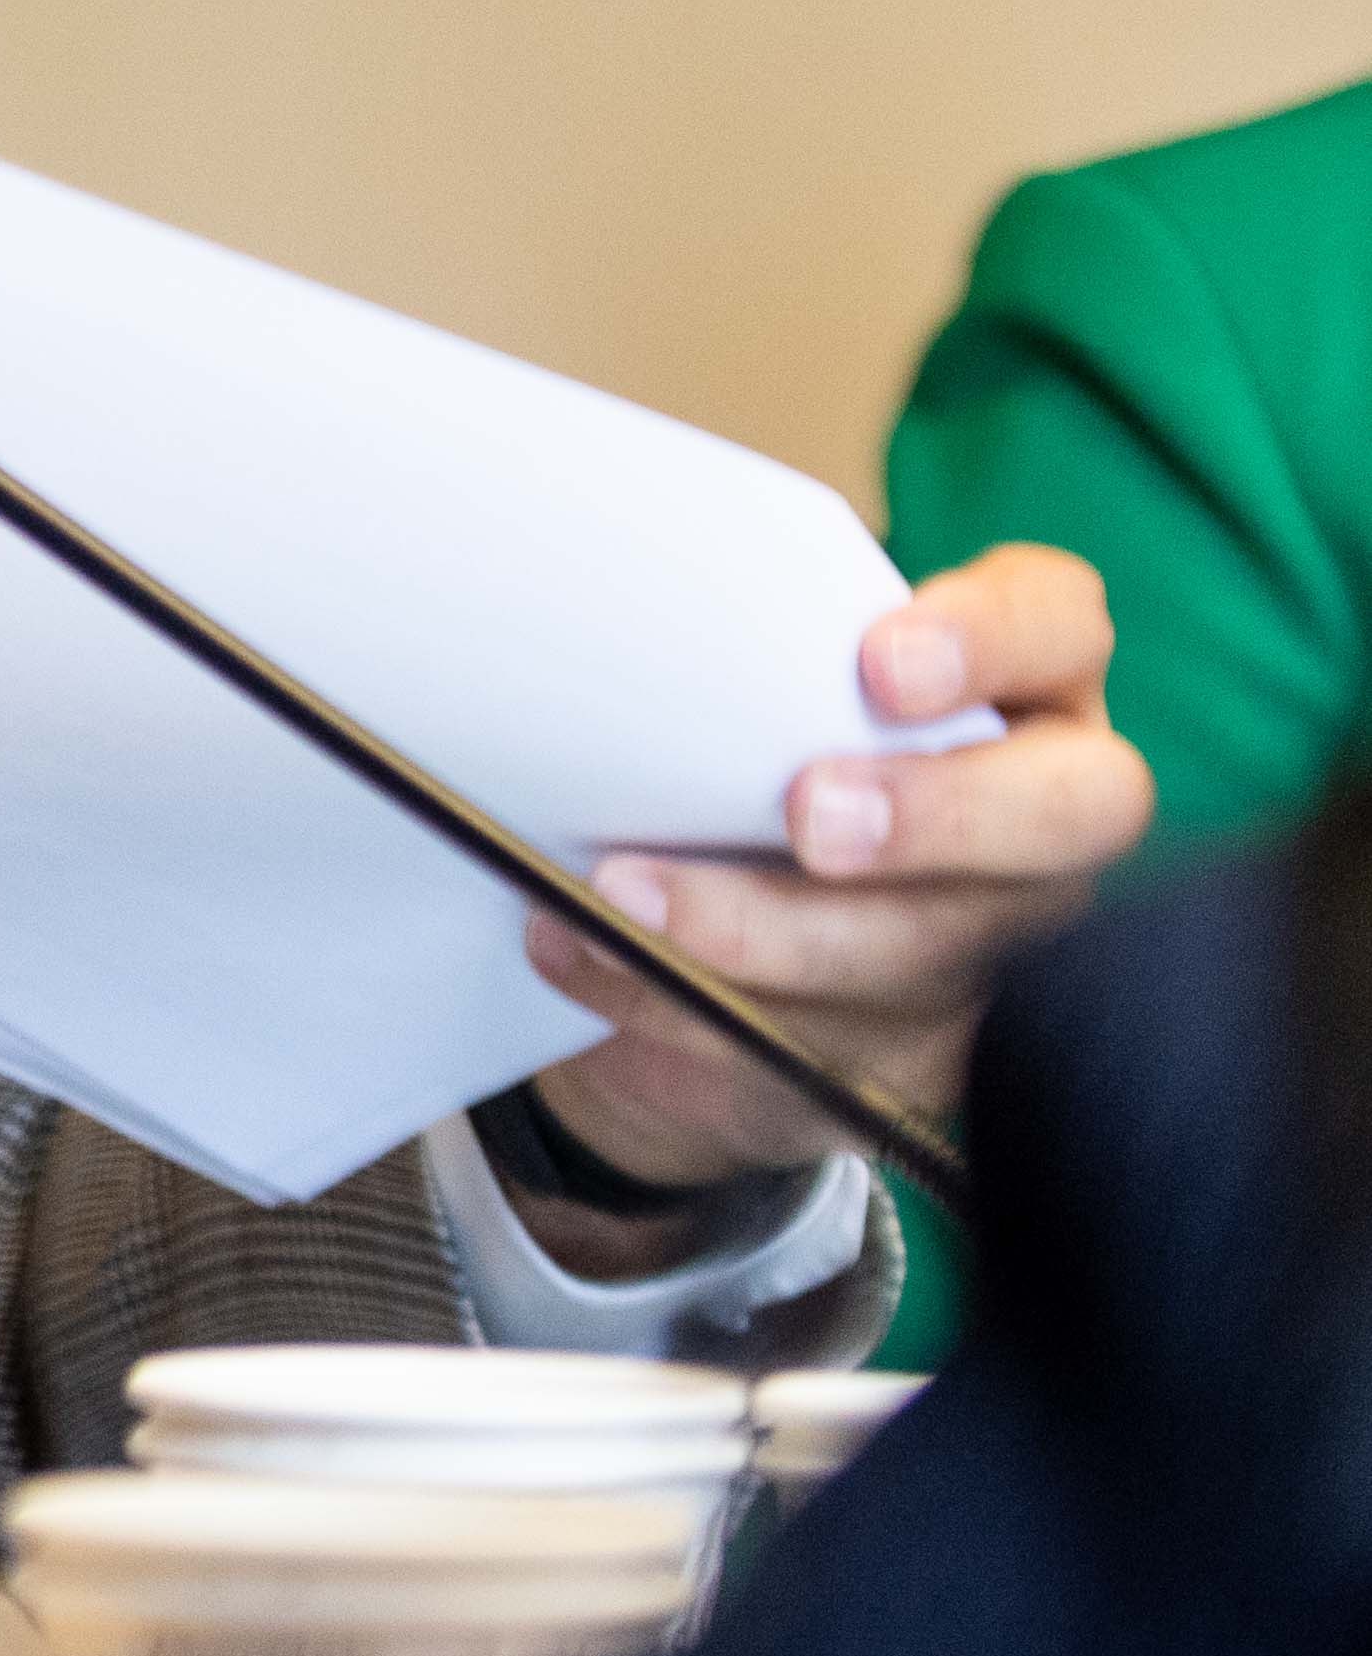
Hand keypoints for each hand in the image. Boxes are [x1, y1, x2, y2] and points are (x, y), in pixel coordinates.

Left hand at [519, 543, 1147, 1219]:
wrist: (688, 940)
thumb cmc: (730, 757)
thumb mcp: (739, 685)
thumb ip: (736, 647)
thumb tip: (621, 593)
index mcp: (1015, 685)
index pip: (1060, 626)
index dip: (994, 636)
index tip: (880, 660)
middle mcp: (1041, 818)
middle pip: (1074, 811)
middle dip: (941, 813)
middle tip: (807, 814)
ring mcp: (995, 949)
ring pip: (925, 951)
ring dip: (759, 927)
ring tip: (617, 889)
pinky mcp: (913, 1061)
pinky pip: (811, 1044)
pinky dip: (677, 1000)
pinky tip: (580, 952)